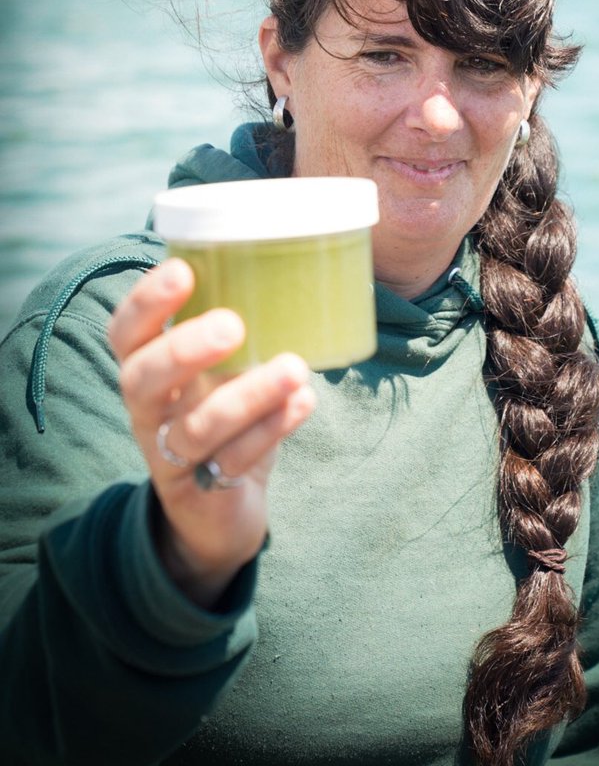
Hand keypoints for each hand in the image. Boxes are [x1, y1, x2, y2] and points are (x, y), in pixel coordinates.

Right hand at [108, 258, 315, 606]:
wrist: (219, 510)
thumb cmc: (222, 410)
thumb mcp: (219, 368)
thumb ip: (235, 325)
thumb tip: (296, 257)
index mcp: (145, 368)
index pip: (125, 333)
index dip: (145, 303)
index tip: (183, 270)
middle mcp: (147, 411)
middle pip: (141, 380)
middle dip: (183, 350)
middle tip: (233, 324)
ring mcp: (170, 456)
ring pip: (197, 428)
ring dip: (249, 394)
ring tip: (296, 367)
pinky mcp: (202, 493)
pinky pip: (233, 461)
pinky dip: (272, 430)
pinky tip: (304, 402)